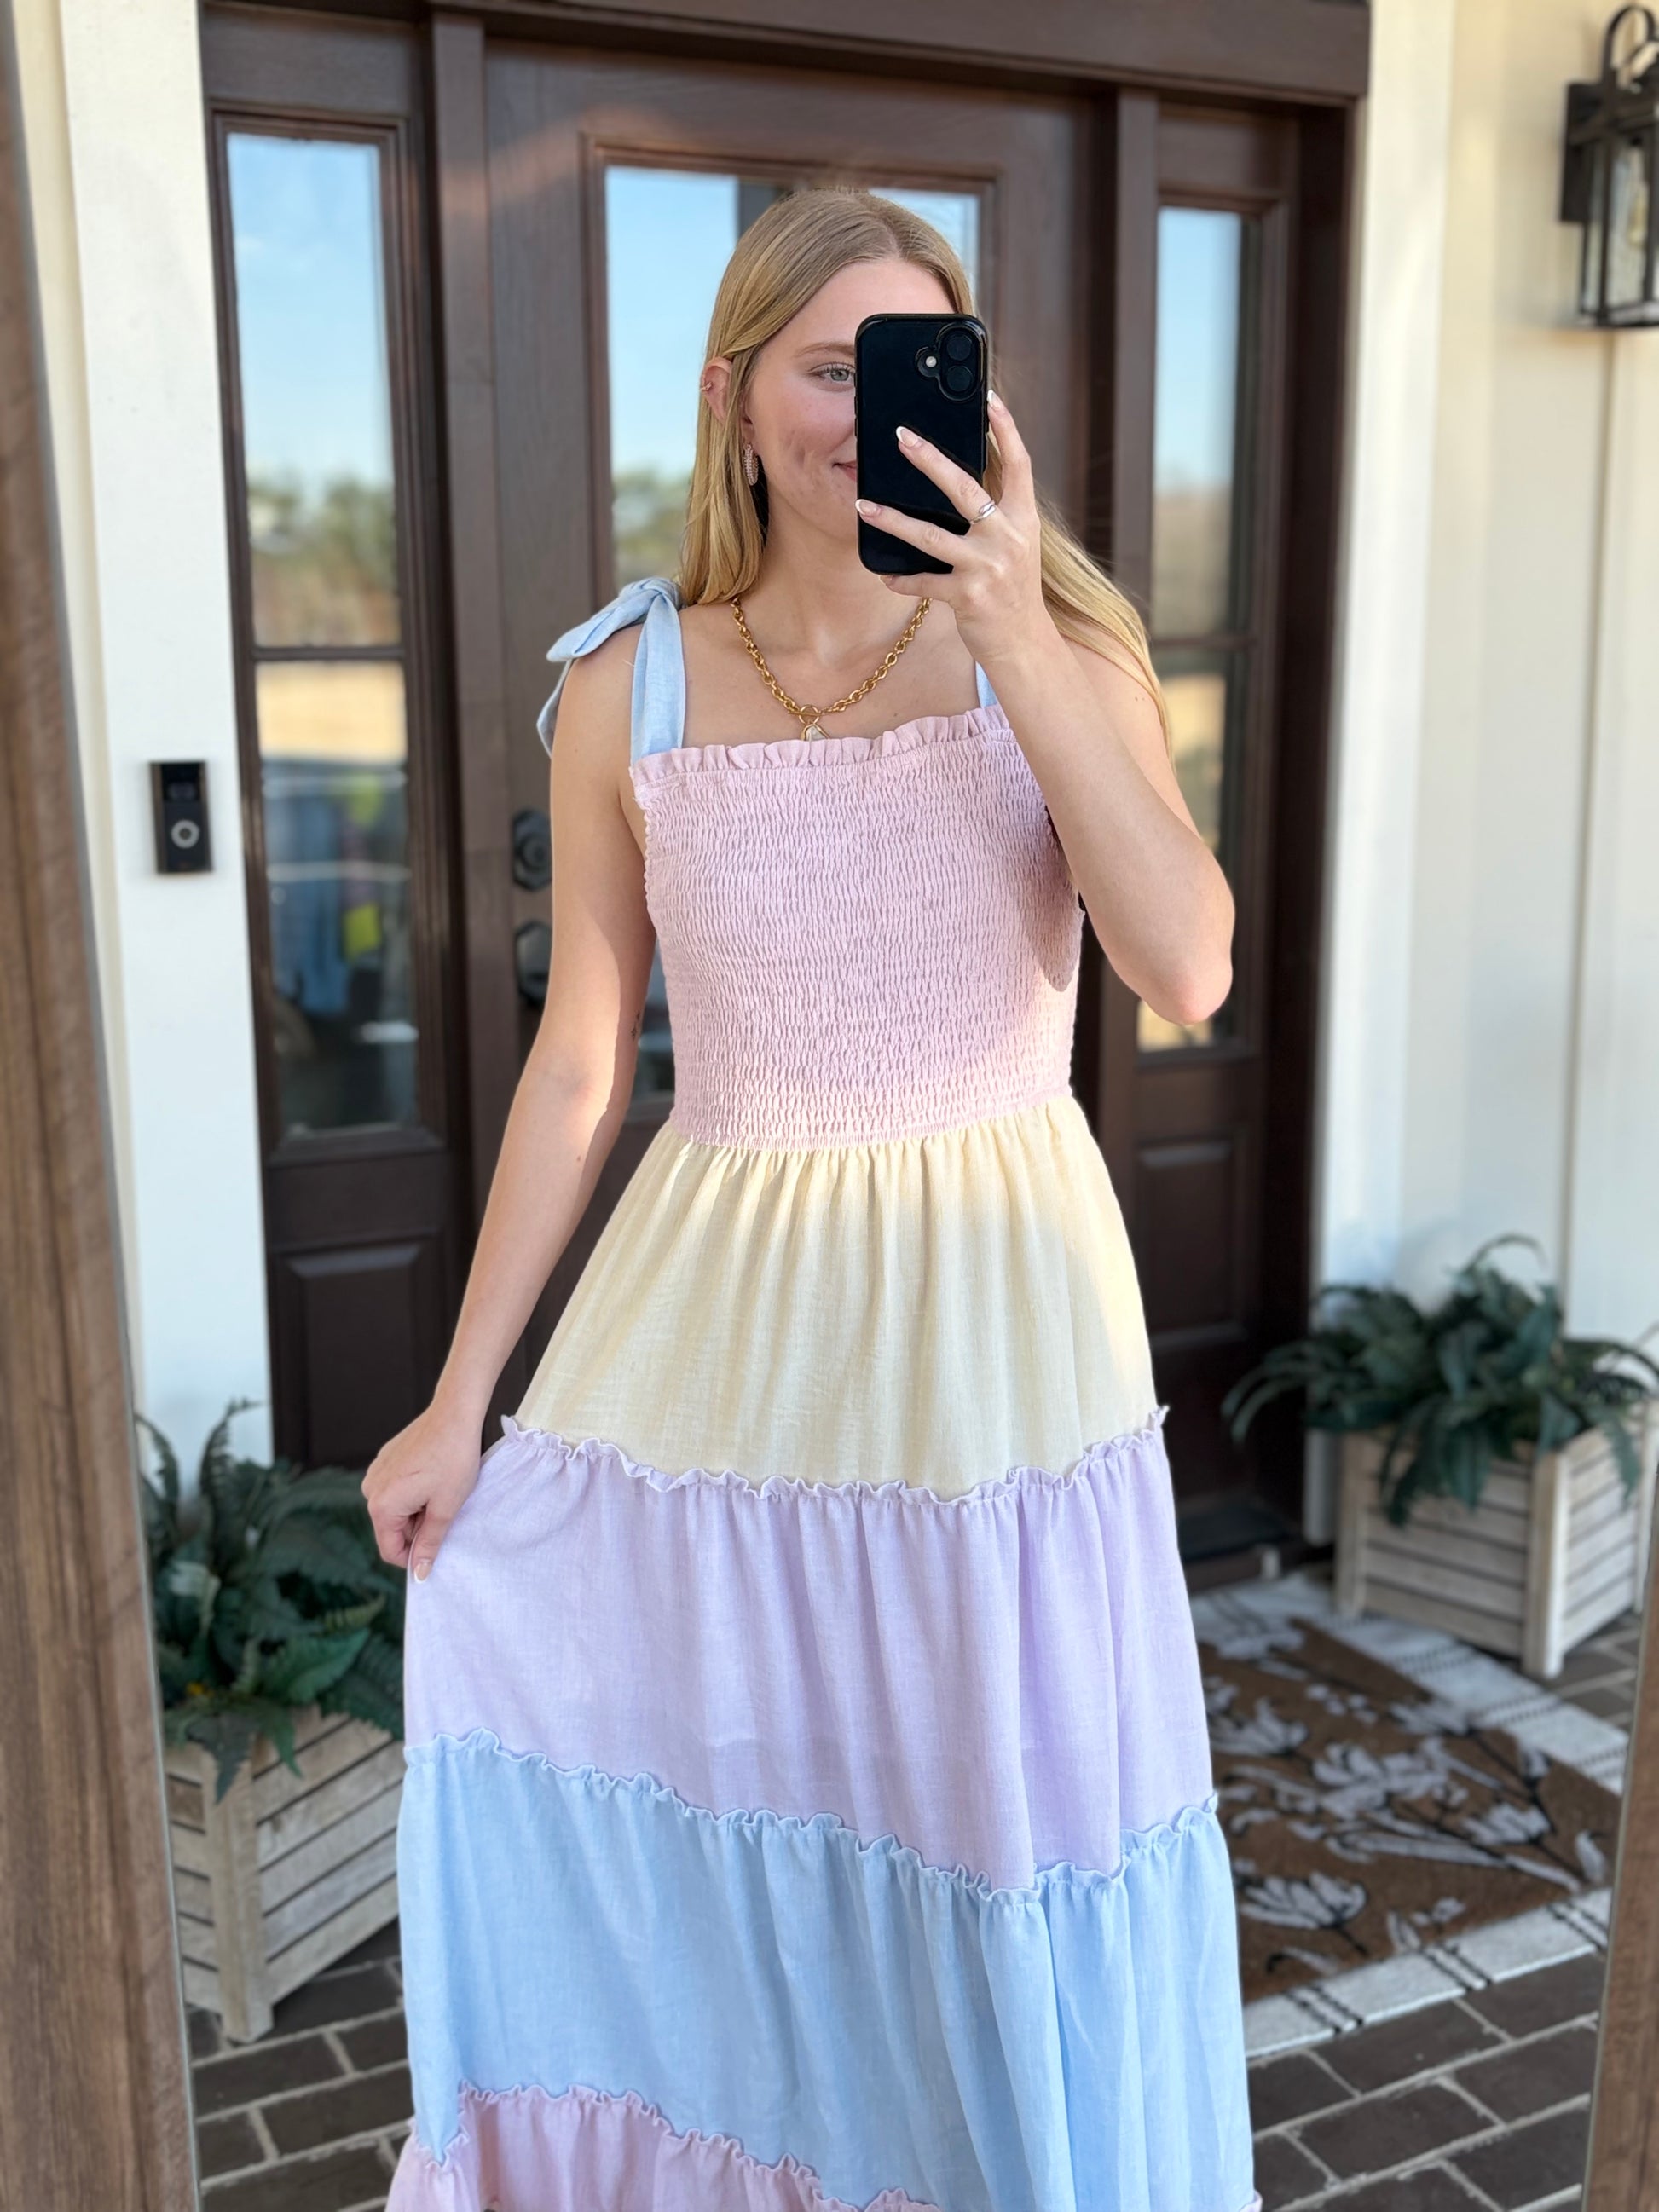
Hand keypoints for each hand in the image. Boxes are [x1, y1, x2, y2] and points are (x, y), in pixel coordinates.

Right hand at [361, 1399, 486, 1580]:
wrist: (455, 1414)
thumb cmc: (453, 1460)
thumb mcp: (445, 1508)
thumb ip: (429, 1543)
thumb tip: (419, 1573)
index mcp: (381, 1506)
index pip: (391, 1550)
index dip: (414, 1557)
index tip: (437, 1551)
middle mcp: (371, 1489)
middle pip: (392, 1529)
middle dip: (418, 1529)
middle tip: (445, 1513)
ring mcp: (377, 1472)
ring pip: (396, 1510)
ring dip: (417, 1511)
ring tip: (441, 1493)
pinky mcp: (386, 1459)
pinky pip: (396, 1489)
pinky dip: (414, 1492)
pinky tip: (434, 1478)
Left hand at [855, 388, 1051, 669]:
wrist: (1025, 644)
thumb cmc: (1013, 590)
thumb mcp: (1015, 547)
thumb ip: (995, 516)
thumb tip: (954, 482)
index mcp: (1024, 520)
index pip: (1020, 464)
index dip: (1007, 430)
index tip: (991, 398)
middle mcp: (1009, 538)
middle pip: (964, 488)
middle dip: (929, 459)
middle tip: (900, 436)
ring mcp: (988, 567)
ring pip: (931, 536)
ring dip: (892, 520)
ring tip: (862, 505)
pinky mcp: (969, 597)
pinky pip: (924, 582)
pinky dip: (902, 579)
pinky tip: (884, 574)